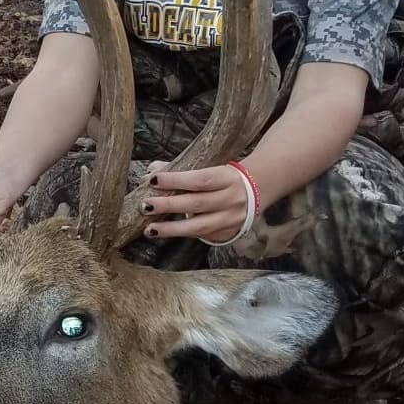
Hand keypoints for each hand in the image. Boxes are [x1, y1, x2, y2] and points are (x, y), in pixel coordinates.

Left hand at [136, 162, 252, 243]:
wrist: (258, 189)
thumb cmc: (224, 176)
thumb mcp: (210, 167)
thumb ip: (182, 169)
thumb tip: (152, 171)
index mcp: (227, 178)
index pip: (199, 180)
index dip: (176, 180)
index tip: (153, 180)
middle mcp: (231, 199)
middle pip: (197, 204)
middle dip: (169, 205)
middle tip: (145, 205)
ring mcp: (231, 219)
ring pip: (199, 226)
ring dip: (172, 229)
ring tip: (150, 229)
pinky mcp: (228, 233)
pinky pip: (203, 236)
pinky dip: (183, 234)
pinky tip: (166, 233)